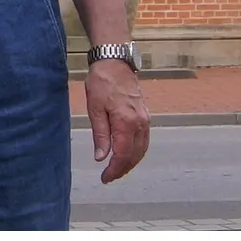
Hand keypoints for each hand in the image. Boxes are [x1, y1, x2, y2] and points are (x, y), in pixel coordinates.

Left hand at [84, 58, 149, 183]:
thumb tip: (101, 157)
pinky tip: (127, 154)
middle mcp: (140, 123)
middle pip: (135, 155)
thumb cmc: (102, 82)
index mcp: (126, 122)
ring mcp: (145, 119)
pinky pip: (144, 139)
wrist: (115, 62)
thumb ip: (100, 134)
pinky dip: (137, 151)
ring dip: (131, 162)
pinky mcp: (145, 115)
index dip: (114, 169)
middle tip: (109, 177)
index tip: (105, 178)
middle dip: (123, 169)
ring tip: (117, 169)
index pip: (122, 154)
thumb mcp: (95, 108)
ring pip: (142, 149)